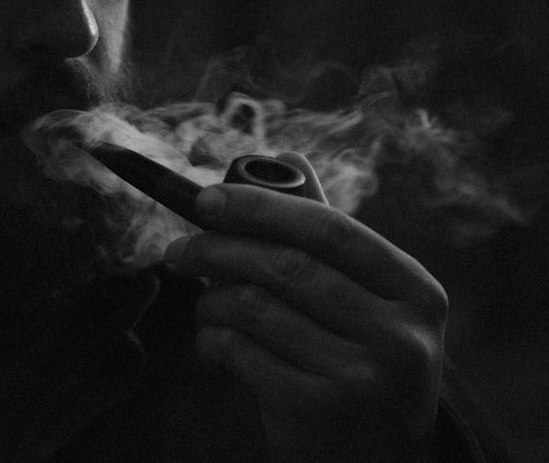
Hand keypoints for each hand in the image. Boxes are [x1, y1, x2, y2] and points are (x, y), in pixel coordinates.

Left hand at [163, 153, 446, 461]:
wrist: (377, 461)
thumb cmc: (361, 361)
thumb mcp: (369, 303)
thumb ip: (329, 239)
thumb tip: (285, 160)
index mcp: (415, 290)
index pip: (329, 228)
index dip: (260, 207)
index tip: (205, 199)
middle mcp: (399, 334)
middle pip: (284, 266)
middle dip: (215, 249)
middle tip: (177, 251)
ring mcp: (362, 377)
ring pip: (253, 307)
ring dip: (209, 300)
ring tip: (204, 304)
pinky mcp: (318, 411)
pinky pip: (238, 352)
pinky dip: (211, 341)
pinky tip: (214, 345)